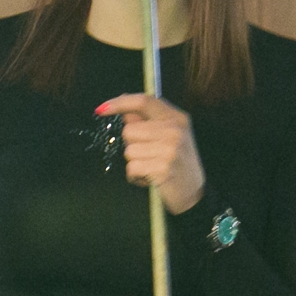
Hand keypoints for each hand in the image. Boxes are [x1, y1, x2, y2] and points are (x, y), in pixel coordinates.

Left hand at [95, 93, 206, 213]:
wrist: (194, 194)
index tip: (101, 109)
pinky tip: (148, 179)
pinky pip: (132, 168)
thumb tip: (124, 111)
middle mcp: (175, 130)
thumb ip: (147, 121)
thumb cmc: (178, 164)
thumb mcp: (170, 136)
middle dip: (132, 145)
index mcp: (177, 118)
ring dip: (134, 163)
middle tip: (148, 155)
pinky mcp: (163, 169)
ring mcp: (170, 150)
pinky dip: (135, 176)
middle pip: (129, 130)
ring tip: (151, 168)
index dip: (119, 103)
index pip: (143, 101)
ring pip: (129, 151)